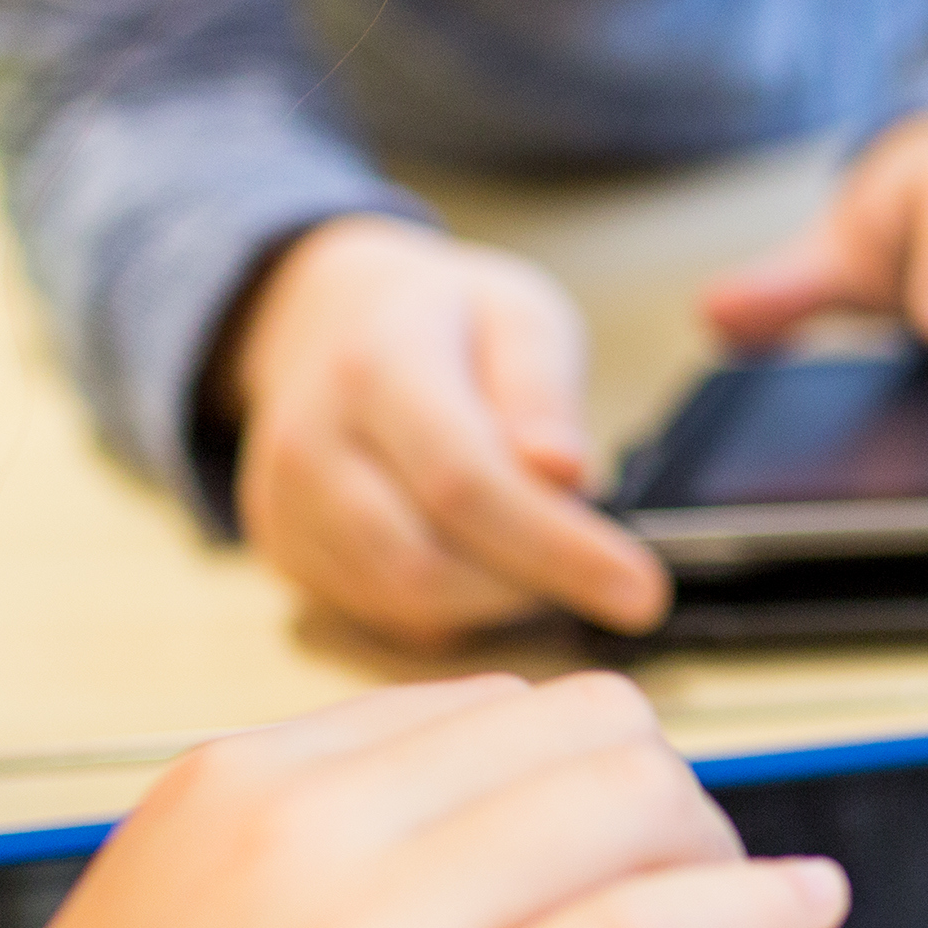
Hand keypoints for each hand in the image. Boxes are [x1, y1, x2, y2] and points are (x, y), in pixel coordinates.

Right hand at [0, 676, 849, 927]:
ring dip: (712, 858)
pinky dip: (754, 905)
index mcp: (233, 792)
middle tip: (693, 893)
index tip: (621, 849)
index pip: (483, 713)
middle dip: (665, 804)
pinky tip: (802, 912)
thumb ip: (338, 884)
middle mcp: (299, 835)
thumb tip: (515, 870)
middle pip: (579, 734)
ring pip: (625, 807)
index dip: (584, 777)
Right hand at [227, 216, 668, 646]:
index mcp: (376, 366)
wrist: (328, 319)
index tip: (643, 592)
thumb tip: (564, 472)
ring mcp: (284, 504)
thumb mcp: (520, 314)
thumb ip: (542, 391)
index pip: (465, 484)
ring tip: (545, 551)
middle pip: (430, 563)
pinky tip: (490, 561)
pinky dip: (455, 607)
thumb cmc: (448, 317)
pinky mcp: (285, 549)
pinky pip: (383, 613)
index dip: (559, 549)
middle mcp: (311, 442)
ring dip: (499, 601)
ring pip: (407, 602)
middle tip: (602, 564)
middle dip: (535, 582)